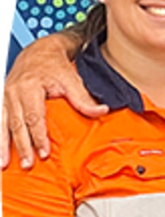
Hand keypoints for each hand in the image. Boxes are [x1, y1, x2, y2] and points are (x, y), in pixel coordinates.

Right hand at [1, 37, 103, 168]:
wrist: (38, 52)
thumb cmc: (55, 66)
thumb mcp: (71, 80)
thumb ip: (83, 99)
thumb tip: (102, 111)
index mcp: (29, 87)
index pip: (34, 118)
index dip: (38, 137)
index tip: (43, 154)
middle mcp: (12, 92)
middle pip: (16, 124)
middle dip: (21, 146)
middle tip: (27, 165)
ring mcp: (3, 96)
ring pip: (0, 124)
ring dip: (1, 145)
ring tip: (3, 164)